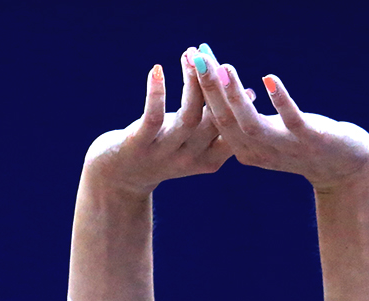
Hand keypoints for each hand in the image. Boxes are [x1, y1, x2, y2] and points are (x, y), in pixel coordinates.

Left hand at [82, 56, 233, 196]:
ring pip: (188, 118)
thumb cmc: (162, 148)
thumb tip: (248, 92)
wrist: (120, 177)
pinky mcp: (139, 146)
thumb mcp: (194, 139)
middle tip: (212, 56)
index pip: (233, 130)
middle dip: (217, 86)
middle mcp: (191, 158)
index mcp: (210, 158)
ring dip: (191, 84)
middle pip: (215, 121)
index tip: (233, 75)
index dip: (238, 103)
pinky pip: (152, 118)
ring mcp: (165, 153)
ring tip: (190, 56)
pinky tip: (157, 70)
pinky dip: (156, 93)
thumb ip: (216, 119)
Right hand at [189, 48, 368, 190]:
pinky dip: (280, 100)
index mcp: (246, 149)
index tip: (189, 61)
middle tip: (196, 58)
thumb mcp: (269, 133)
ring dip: (236, 96)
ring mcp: (285, 147)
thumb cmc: (302, 142)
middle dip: (210, 89)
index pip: (215, 119)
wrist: (344, 168)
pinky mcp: (311, 140)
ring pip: (251, 125)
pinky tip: (270, 78)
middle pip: (226, 120)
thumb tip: (221, 82)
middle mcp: (260, 152)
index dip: (200, 91)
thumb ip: (246, 117)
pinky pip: (292, 120)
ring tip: (224, 68)